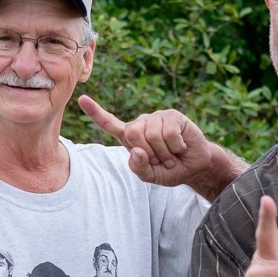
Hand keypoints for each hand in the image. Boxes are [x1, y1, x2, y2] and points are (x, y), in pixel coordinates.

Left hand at [78, 94, 243, 198]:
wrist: (194, 167)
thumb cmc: (170, 170)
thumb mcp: (150, 176)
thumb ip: (139, 168)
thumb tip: (136, 151)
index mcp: (130, 137)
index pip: (109, 124)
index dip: (96, 113)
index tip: (82, 99)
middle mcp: (141, 124)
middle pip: (132, 134)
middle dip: (149, 153)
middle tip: (161, 160)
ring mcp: (157, 117)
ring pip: (152, 134)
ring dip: (164, 152)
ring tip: (171, 155)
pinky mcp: (173, 116)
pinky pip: (169, 132)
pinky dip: (176, 146)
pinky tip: (181, 146)